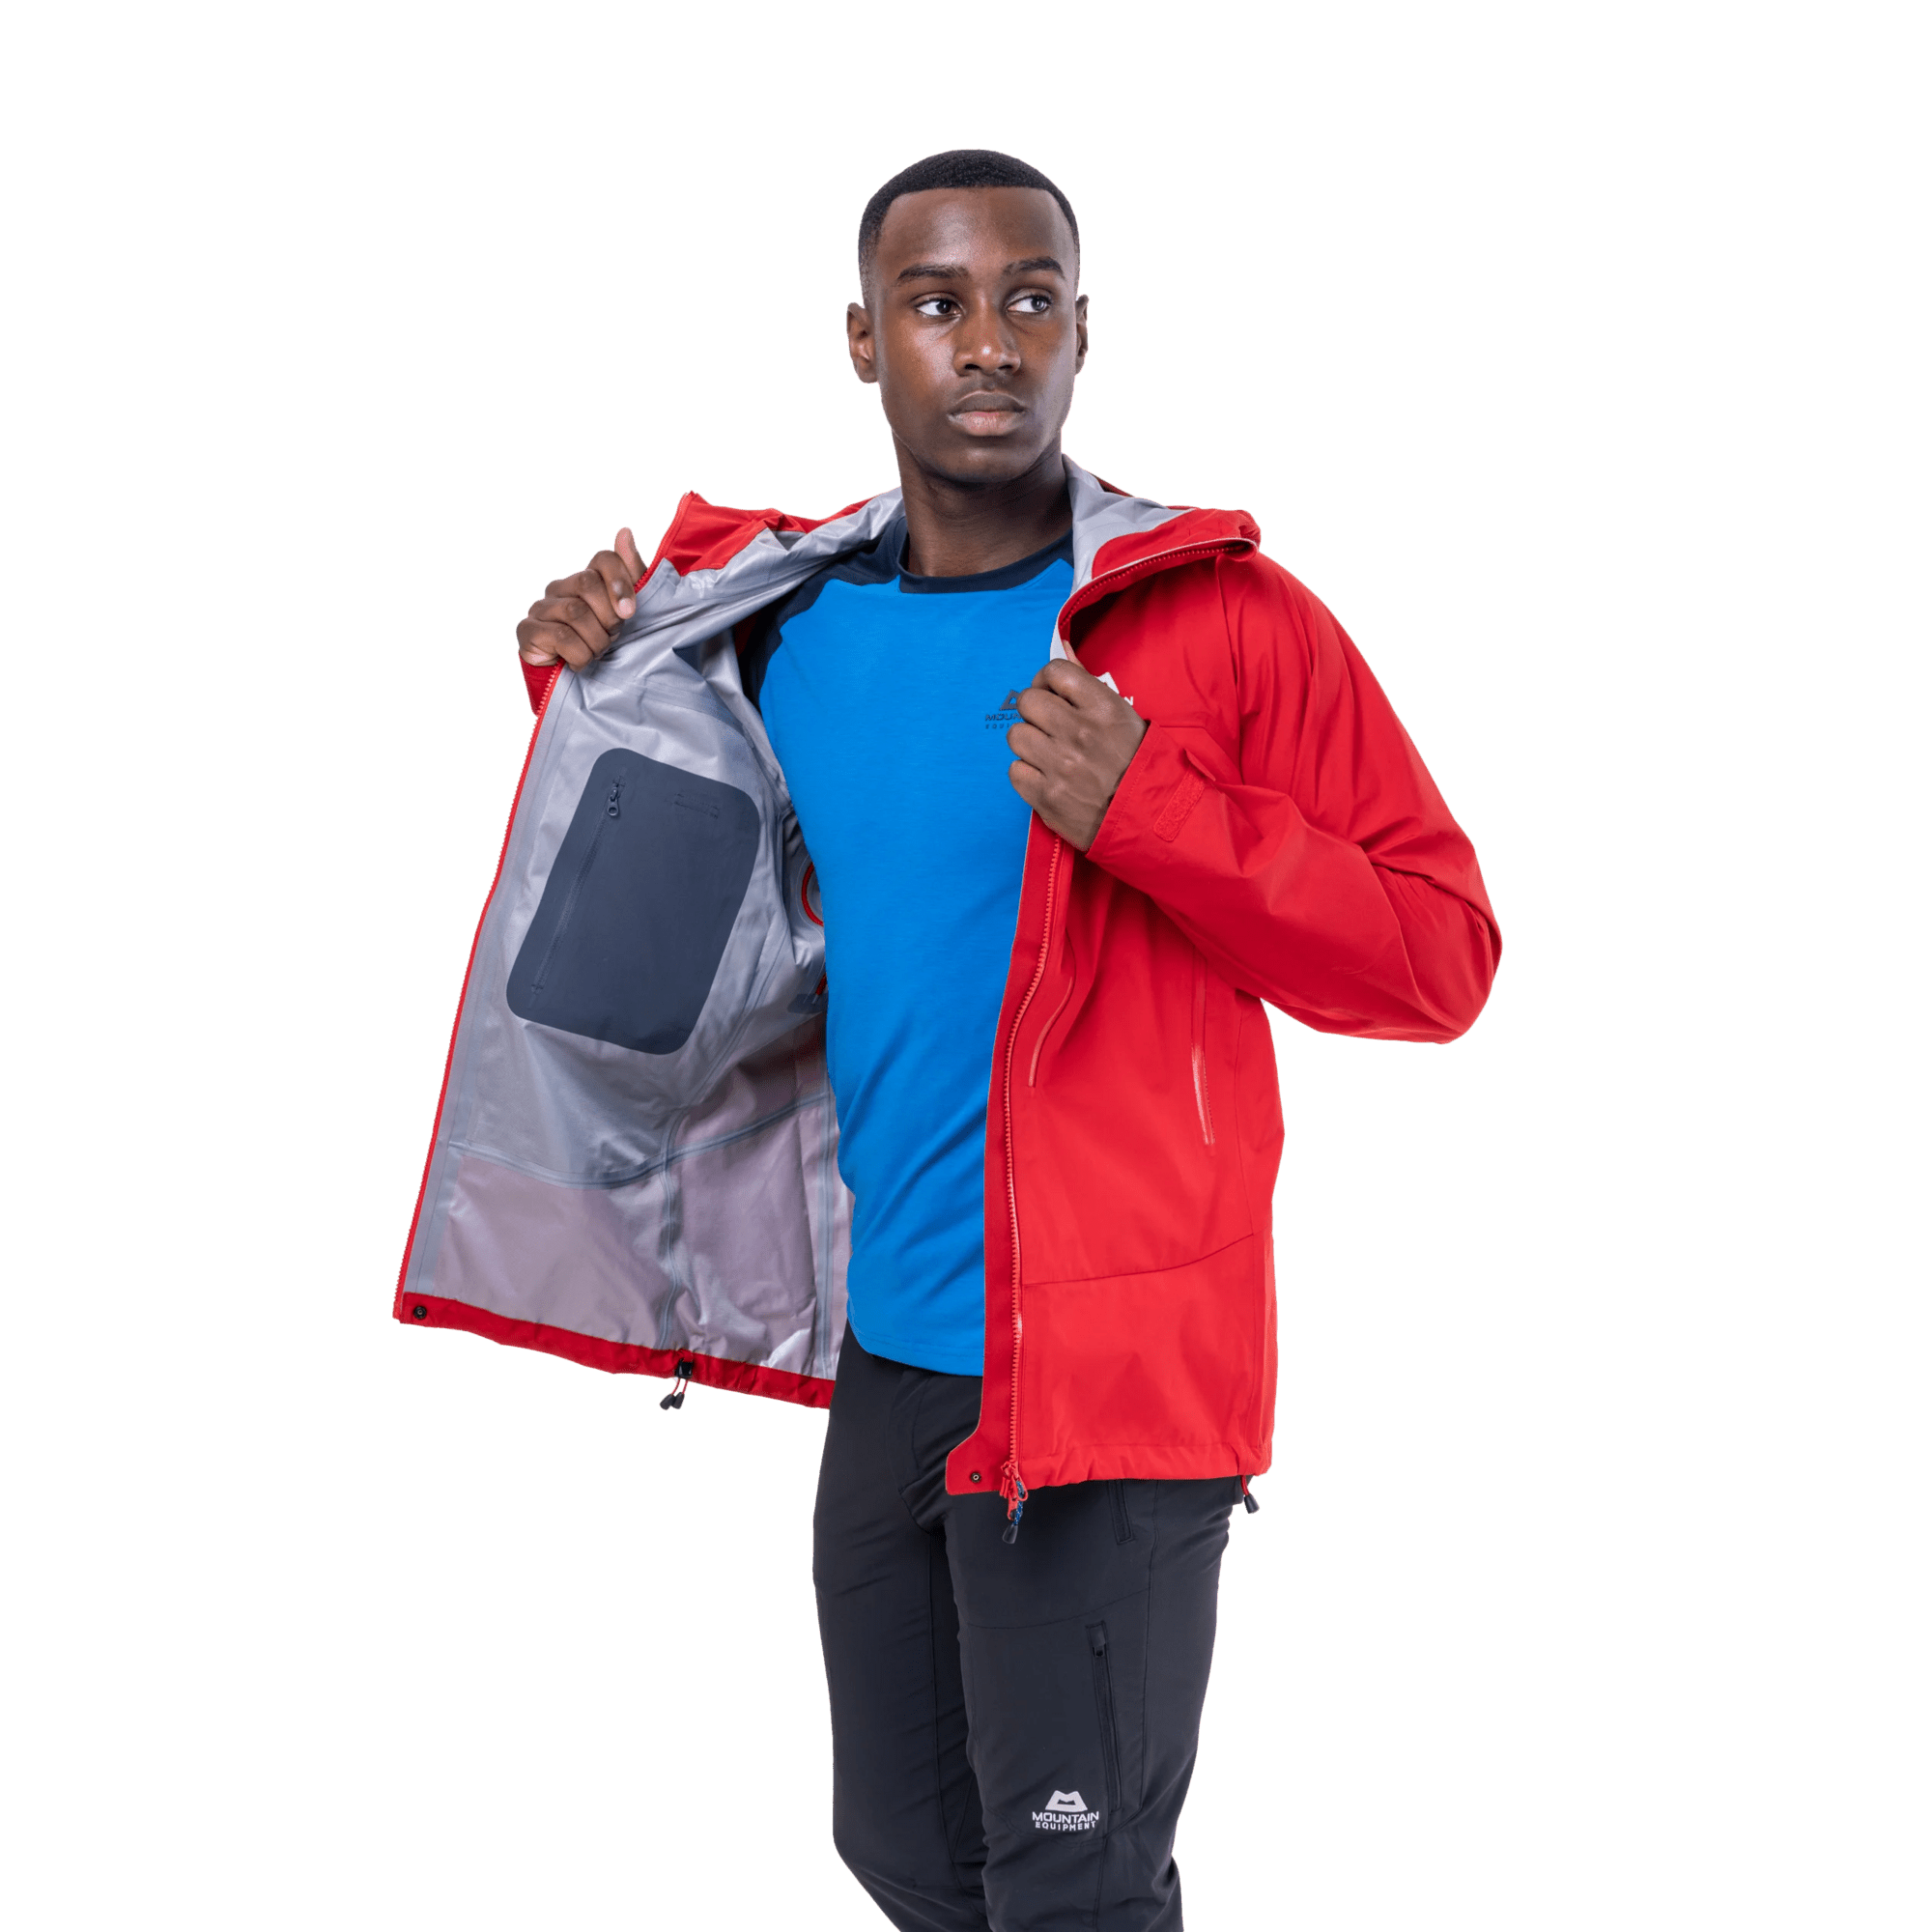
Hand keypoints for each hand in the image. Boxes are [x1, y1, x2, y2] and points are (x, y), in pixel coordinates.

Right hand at [515, 527, 647, 668]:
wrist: (577, 682)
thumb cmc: (600, 641)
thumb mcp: (624, 610)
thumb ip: (630, 572)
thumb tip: (625, 531)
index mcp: (584, 578)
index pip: (603, 559)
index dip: (620, 583)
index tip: (630, 612)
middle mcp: (559, 587)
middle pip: (588, 583)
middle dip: (608, 617)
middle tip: (610, 636)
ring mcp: (540, 607)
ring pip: (576, 613)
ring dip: (596, 640)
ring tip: (595, 652)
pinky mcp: (528, 630)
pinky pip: (561, 635)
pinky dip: (579, 654)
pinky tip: (578, 662)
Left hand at [1006, 658, 1147, 849]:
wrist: (1150, 818)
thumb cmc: (1138, 764)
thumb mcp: (1123, 716)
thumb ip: (1086, 682)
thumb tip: (1062, 647)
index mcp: (1103, 708)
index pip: (1055, 672)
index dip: (1046, 680)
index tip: (1051, 693)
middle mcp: (1079, 733)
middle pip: (1027, 702)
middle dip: (1034, 711)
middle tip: (1047, 725)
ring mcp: (1060, 766)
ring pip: (1017, 736)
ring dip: (1029, 742)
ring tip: (1048, 753)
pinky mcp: (1047, 796)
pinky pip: (1015, 771)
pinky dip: (1027, 774)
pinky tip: (1046, 777)